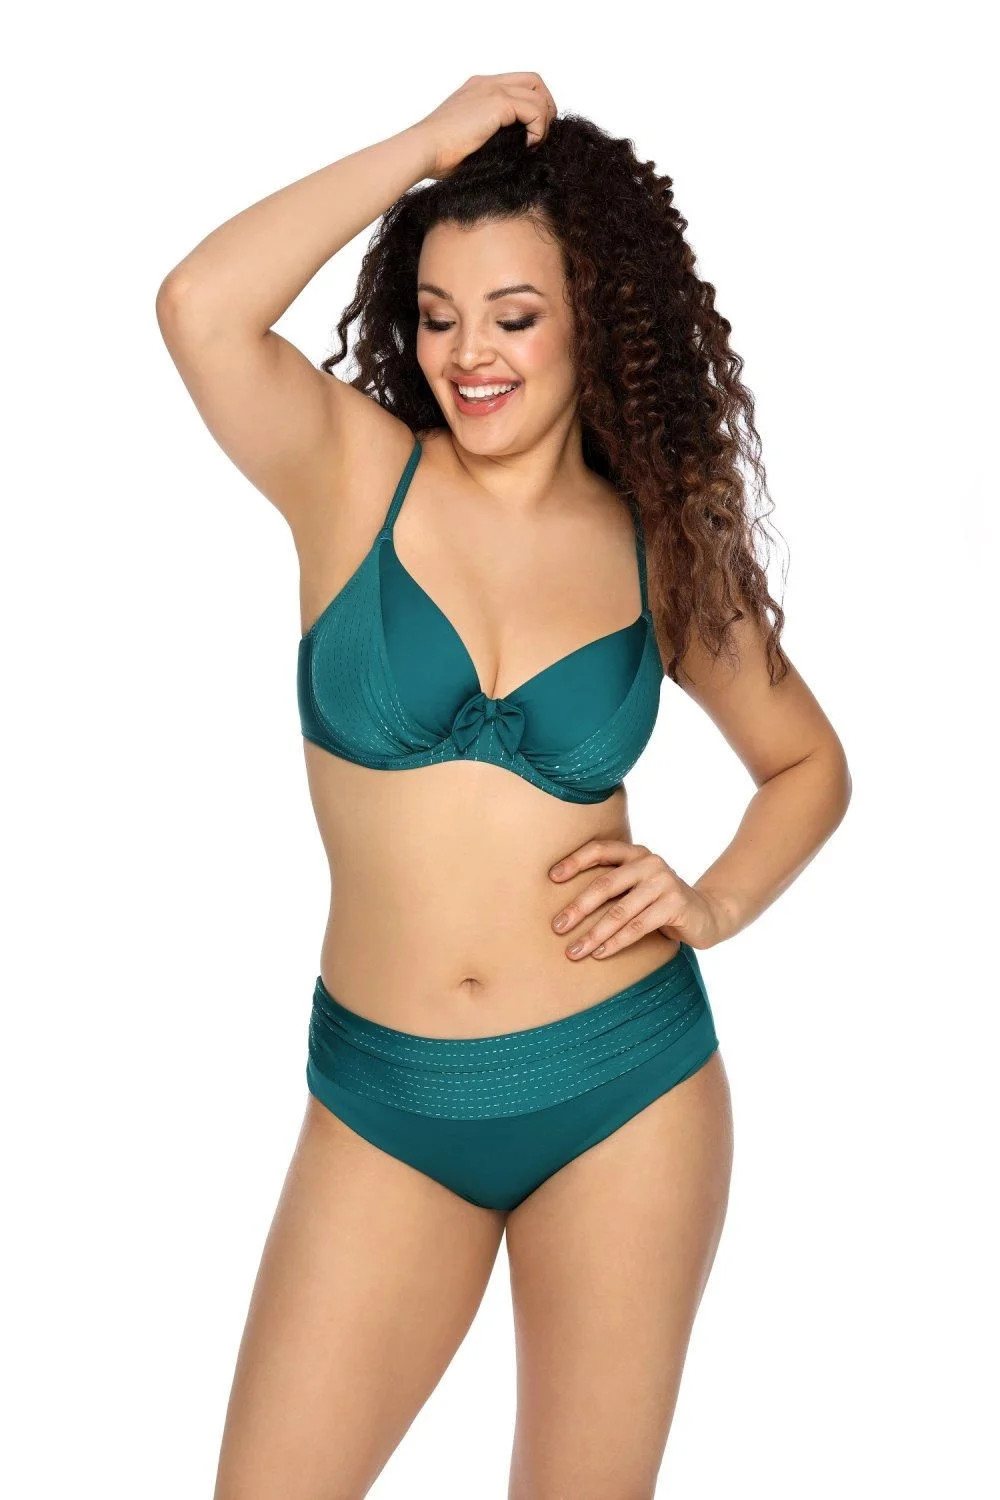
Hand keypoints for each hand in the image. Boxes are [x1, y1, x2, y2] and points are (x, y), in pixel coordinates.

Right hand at [413, 72, 557, 179]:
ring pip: (538, 94)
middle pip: (534, 82)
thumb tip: (516, 147)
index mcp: (478, 89)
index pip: (518, 84)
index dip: (533, 106)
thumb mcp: (470, 138)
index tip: (531, 133)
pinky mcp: (497, 103)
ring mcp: (492, 90)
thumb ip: (490, 133)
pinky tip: (528, 146)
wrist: (424, 150)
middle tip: (541, 136)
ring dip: (543, 121)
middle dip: (545, 107)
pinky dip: (538, 128)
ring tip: (534, 144)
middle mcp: (486, 83)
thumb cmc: (439, 154)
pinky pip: (534, 110)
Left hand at [548, 839, 729, 959]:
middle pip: (605, 884)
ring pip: (620, 911)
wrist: (707, 914)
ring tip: (574, 951)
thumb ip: (613, 885)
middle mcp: (649, 862)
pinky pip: (638, 926)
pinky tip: (600, 954)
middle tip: (557, 926)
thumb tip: (564, 904)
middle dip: (578, 908)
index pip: (600, 849)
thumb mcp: (637, 887)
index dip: (574, 861)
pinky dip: (616, 942)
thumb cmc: (660, 903)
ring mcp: (664, 882)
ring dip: (594, 934)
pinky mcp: (675, 904)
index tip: (551, 878)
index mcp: (636, 853)